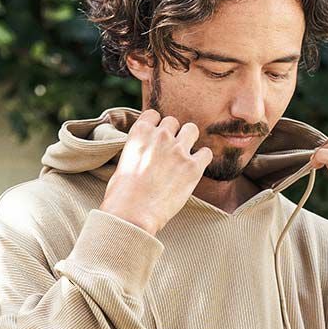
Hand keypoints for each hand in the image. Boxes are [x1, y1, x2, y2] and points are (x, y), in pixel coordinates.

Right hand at [99, 110, 213, 234]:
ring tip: (184, 157)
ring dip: (189, 140)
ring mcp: (178, 150)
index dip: (157, 127)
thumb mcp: (123, 162)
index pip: (154, 115)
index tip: (157, 139)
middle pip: (173, 122)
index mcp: (140, 132)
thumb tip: (143, 155)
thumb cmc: (122, 194)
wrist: (133, 213)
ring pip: (192, 130)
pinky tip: (195, 169)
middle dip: (172, 135)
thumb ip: (137, 150)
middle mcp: (161, 136)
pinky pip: (206, 153)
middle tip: (169, 153)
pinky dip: (202, 159)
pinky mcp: (192, 167)